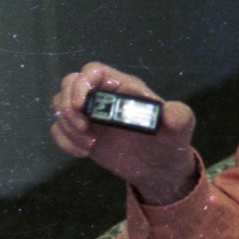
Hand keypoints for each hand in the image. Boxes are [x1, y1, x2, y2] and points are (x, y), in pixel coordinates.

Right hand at [51, 62, 197, 204]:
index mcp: (124, 87)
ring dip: (67, 126)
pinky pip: (58, 129)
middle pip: (69, 83)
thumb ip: (179, 117)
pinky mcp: (82, 131)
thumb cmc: (170, 141)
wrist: (158, 167)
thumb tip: (170, 113)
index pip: (94, 71)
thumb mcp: (180, 128)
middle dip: (68, 105)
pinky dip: (64, 141)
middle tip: (83, 127)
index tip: (81, 105)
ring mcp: (90, 114)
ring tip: (89, 145)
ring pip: (60, 106)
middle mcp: (104, 96)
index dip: (82, 83)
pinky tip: (84, 153)